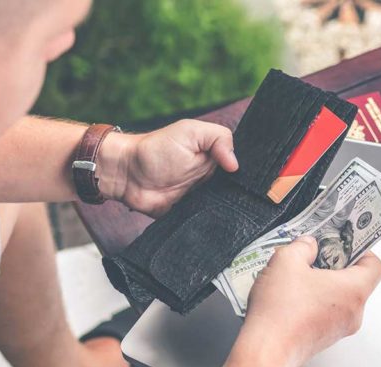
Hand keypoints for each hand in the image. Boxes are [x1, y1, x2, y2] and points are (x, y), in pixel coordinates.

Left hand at [96, 119, 237, 216]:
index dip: (248, 171)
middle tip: (246, 197)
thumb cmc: (156, 149)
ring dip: (227, 208)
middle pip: (236, 188)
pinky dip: (212, 222)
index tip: (253, 179)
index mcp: (215, 156)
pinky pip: (207, 221)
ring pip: (225, 206)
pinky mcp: (191, 214)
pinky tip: (218, 221)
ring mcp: (202, 196)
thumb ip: (218, 138)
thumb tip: (236, 165)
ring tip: (234, 210)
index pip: (241, 165)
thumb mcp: (190, 132)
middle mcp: (212, 177)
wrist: (127, 174)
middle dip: (242, 193)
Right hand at [204, 237, 380, 366]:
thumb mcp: (286, 260)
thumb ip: (302, 246)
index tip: (345, 242)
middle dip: (335, 265)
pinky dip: (313, 301)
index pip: (375, 266)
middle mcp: (352, 313)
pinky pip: (325, 313)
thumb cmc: (281, 311)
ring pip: (338, 298)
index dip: (362, 250)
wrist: (265, 351)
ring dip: (321, 283)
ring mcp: (338, 329)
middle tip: (315, 254)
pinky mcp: (322, 339)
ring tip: (296, 274)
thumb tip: (308, 245)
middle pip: (356, 282)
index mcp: (353, 290)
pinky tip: (288, 295)